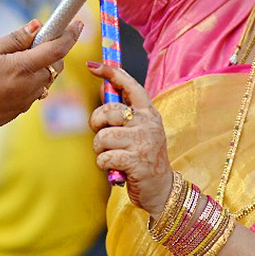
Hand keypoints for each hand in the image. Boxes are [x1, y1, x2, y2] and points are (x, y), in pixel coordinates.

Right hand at [0, 18, 82, 134]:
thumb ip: (14, 39)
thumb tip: (36, 27)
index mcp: (22, 67)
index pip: (57, 50)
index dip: (69, 35)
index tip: (77, 24)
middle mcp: (29, 86)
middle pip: (55, 65)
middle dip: (53, 51)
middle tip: (36, 40)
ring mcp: (26, 100)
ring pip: (46, 79)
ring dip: (41, 67)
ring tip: (17, 59)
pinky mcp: (19, 110)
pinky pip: (34, 91)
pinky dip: (30, 80)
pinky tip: (10, 76)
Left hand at [87, 62, 172, 215]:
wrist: (161, 189)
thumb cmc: (143, 157)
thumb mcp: (137, 131)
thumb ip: (121, 111)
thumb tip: (103, 86)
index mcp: (148, 113)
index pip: (130, 85)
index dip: (111, 73)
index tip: (93, 66)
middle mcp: (148, 123)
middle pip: (108, 111)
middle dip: (96, 124)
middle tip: (101, 136)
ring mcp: (144, 141)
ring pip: (103, 136)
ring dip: (100, 149)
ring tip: (111, 156)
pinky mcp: (136, 161)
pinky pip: (105, 156)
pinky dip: (103, 163)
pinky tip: (114, 168)